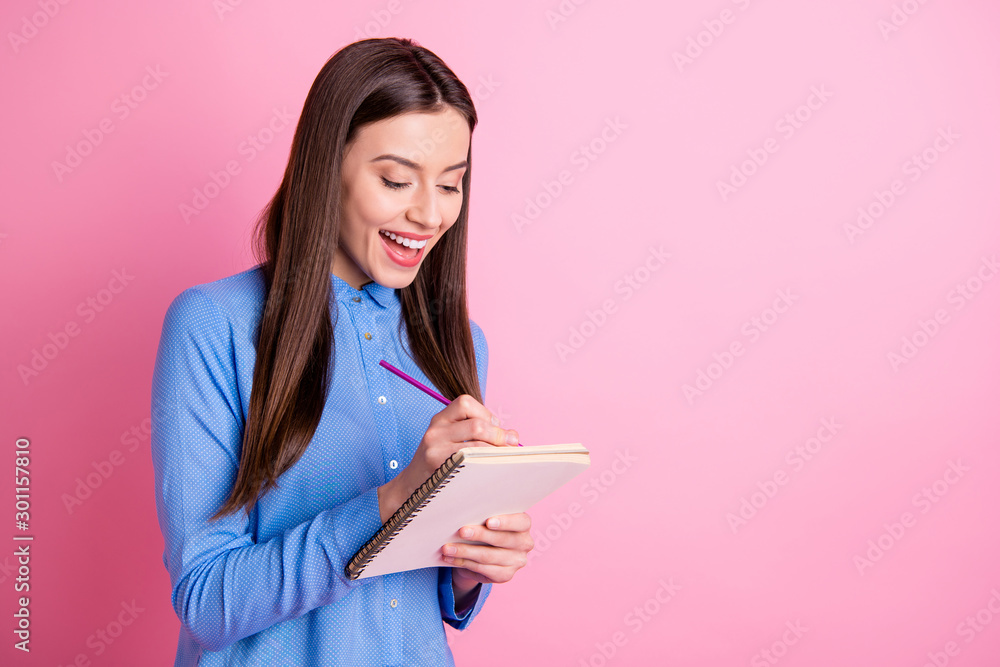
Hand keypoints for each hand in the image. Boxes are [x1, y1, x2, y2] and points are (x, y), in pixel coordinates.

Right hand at [376, 394, 518, 522]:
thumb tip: (512, 434)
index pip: (466, 402)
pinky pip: (468, 460)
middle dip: (498, 435)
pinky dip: (484, 463)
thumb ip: (477, 432)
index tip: (495, 428)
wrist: (410, 489)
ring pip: (475, 443)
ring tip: (502, 458)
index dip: (486, 413)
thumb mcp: (449, 441)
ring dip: (495, 450)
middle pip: (476, 424)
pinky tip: (488, 469)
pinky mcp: (437, 465)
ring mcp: (434, 448)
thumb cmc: (437, 465)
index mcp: (440, 419)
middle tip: (509, 446)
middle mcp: (435, 430)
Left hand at [443, 512, 533, 597]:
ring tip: (448, 548)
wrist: (484, 549)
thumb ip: (483, 516)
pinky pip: (482, 570)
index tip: (488, 522)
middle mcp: (524, 544)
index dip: (505, 522)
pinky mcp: (505, 575)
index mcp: (523, 525)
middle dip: (479, 535)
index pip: (521, 522)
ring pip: (488, 556)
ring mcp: (516, 561)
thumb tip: (463, 514)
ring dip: (465, 551)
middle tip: (462, 531)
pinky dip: (463, 563)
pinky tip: (451, 558)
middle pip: (501, 540)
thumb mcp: (487, 518)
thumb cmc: (485, 526)